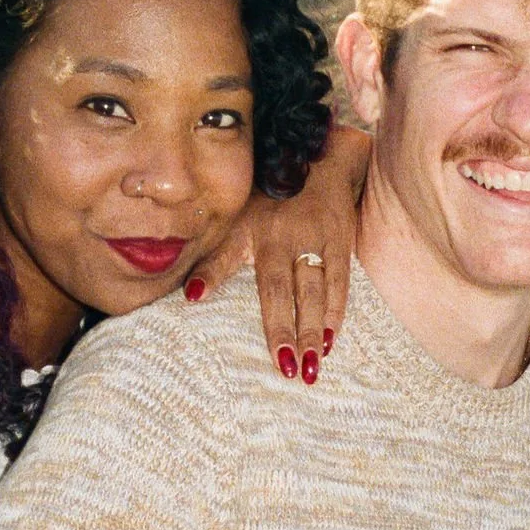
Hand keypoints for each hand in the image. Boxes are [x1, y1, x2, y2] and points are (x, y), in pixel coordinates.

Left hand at [189, 123, 367, 381]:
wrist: (322, 159)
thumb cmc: (272, 198)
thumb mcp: (238, 220)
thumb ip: (217, 260)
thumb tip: (189, 298)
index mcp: (250, 230)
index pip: (226, 259)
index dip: (210, 277)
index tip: (195, 302)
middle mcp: (281, 235)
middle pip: (281, 291)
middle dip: (284, 331)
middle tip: (287, 370)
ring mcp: (313, 237)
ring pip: (312, 291)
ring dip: (312, 330)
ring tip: (311, 367)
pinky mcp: (340, 239)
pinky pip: (339, 280)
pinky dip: (335, 311)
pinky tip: (332, 339)